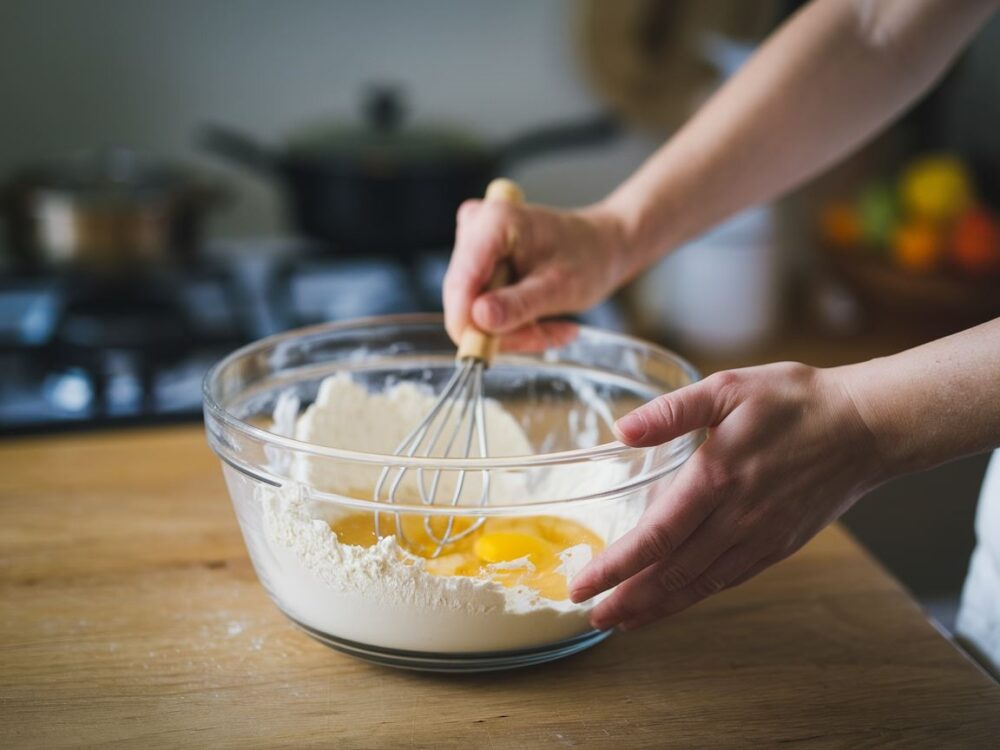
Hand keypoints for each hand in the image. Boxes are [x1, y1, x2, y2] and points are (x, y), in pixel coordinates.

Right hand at [443, 198, 627, 351]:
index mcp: (493, 222)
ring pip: (472, 311)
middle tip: (545, 337)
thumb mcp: (562, 288)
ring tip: (553, 329)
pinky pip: (479, 309)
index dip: (469, 326)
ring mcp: (473, 245)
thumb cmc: (589, 257)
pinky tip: (541, 321)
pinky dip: (512, 324)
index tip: (491, 353)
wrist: (602, 246)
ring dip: (512, 331)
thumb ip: (519, 304)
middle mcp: (475, 227)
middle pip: (465, 301)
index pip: (460, 284)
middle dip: (502, 330)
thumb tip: (478, 318)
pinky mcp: (476, 262)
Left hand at [569, 362, 883, 630]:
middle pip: (671, 573)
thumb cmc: (794, 401)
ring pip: (698, 584)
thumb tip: (622, 430)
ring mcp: (760, 538)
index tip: (583, 586)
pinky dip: (695, 597)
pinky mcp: (778, 546)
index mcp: (716, 478)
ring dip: (657, 607)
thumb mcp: (728, 387)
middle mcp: (736, 518)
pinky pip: (728, 580)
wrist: (865, 426)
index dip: (616, 567)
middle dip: (627, 599)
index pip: (655, 537)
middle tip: (590, 615)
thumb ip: (672, 411)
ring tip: (622, 621)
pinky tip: (675, 601)